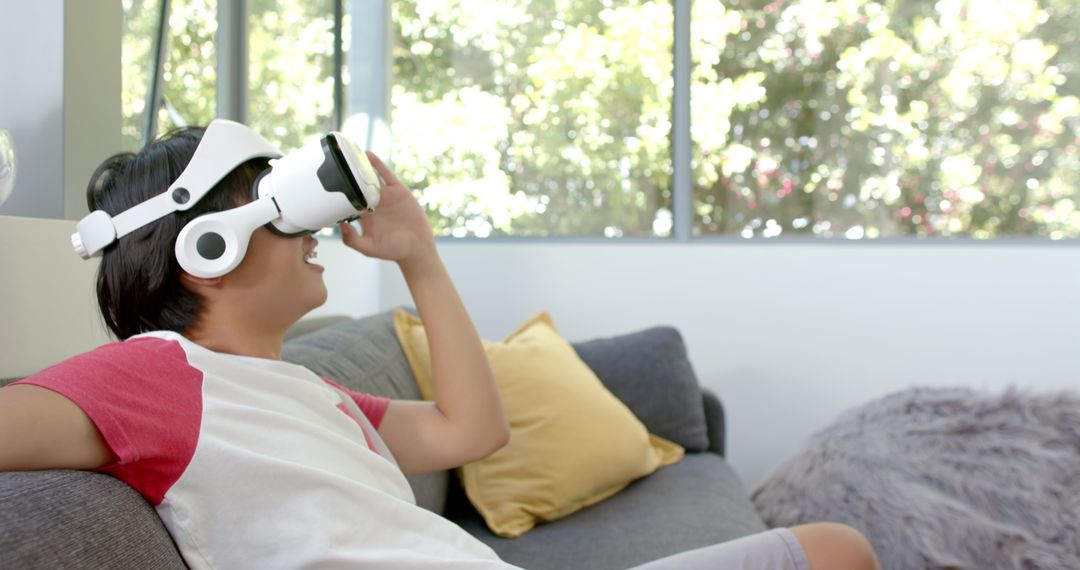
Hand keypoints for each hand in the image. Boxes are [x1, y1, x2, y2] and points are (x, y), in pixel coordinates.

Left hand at [339, 151, 436, 266]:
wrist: (417, 247)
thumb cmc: (393, 250)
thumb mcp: (369, 248)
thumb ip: (352, 240)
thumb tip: (341, 225)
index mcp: (363, 216)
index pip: (347, 201)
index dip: (337, 194)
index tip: (325, 186)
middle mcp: (372, 204)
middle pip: (356, 186)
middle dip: (346, 176)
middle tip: (333, 162)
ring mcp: (384, 196)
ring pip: (369, 177)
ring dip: (360, 166)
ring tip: (348, 153)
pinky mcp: (397, 191)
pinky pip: (386, 175)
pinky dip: (377, 164)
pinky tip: (368, 155)